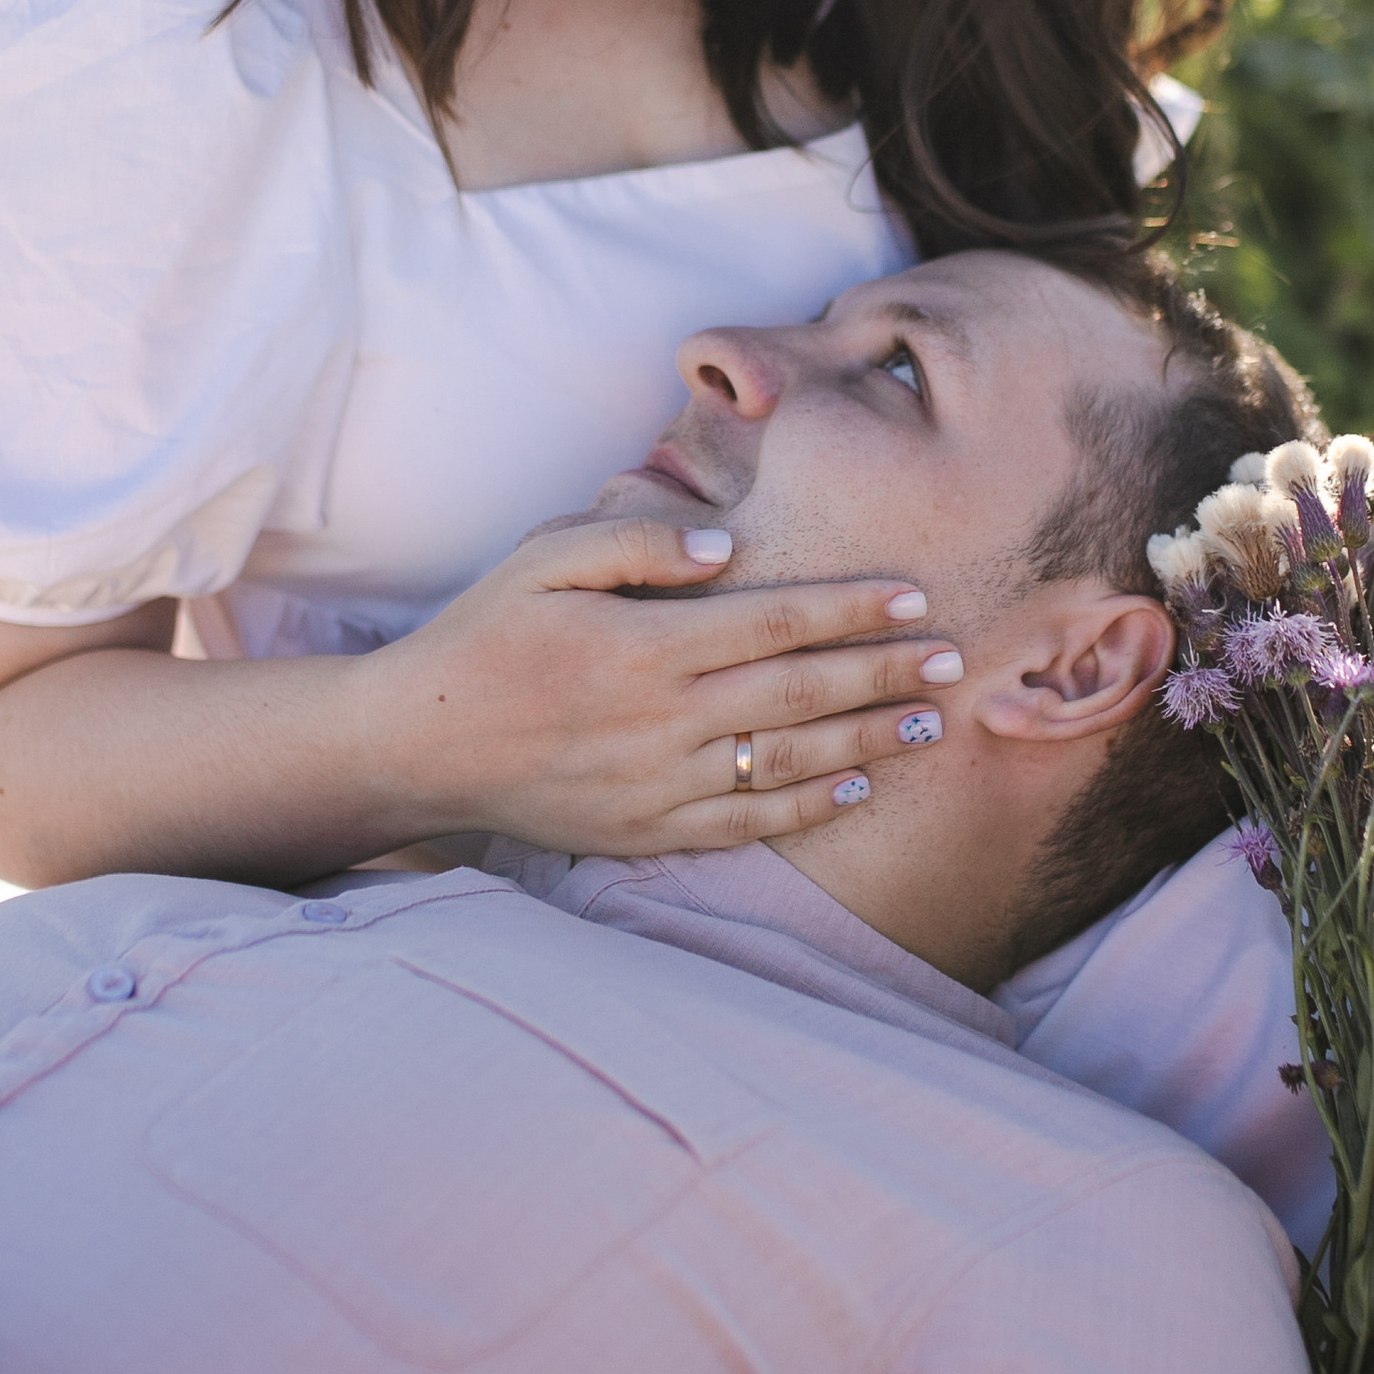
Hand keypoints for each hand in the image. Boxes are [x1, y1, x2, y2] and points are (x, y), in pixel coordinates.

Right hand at [363, 515, 965, 856]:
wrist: (419, 745)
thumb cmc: (485, 636)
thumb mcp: (543, 560)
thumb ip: (637, 544)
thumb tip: (727, 545)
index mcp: (645, 645)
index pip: (775, 621)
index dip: (850, 609)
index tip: (913, 598)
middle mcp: (663, 719)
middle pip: (801, 693)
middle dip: (883, 674)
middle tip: (954, 659)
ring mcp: (658, 782)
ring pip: (789, 762)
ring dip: (868, 741)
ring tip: (930, 723)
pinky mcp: (647, 830)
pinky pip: (747, 822)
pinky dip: (808, 808)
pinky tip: (857, 789)